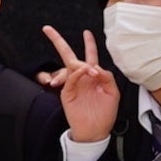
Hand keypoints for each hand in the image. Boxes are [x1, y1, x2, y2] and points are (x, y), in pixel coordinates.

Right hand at [43, 26, 119, 144]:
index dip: (88, 43)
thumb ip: (107, 77)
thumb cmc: (105, 114)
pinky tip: (84, 71)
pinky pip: (69, 78)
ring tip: (91, 70)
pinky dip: (76, 72)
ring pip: (68, 65)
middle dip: (57, 41)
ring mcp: (73, 84)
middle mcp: (81, 77)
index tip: (86, 32)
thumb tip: (96, 67)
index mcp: (93, 76)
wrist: (95, 132)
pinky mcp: (67, 93)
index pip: (89, 55)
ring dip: (80, 63)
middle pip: (68, 55)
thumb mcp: (113, 93)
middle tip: (47, 29)